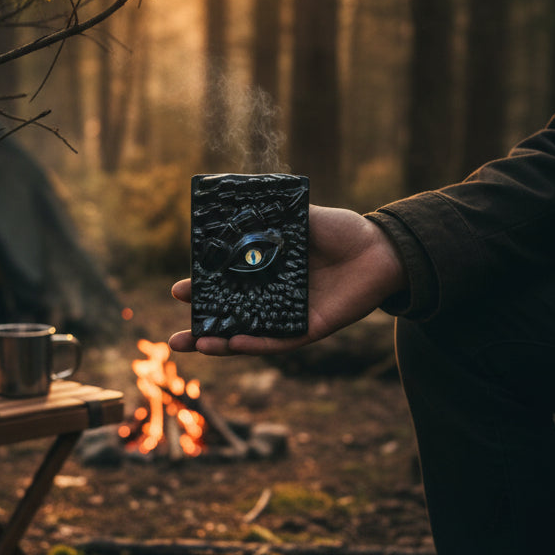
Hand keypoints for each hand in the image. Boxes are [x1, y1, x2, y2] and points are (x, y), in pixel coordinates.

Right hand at [168, 206, 407, 355]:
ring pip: (249, 337)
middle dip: (201, 330)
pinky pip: (280, 341)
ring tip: (195, 346)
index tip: (178, 291)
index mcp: (267, 273)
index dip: (202, 291)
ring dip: (221, 345)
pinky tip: (234, 343)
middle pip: (231, 319)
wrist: (381, 247)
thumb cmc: (342, 231)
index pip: (226, 287)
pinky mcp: (312, 328)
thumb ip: (270, 218)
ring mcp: (291, 316)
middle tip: (173, 339)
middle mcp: (275, 299)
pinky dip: (257, 344)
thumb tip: (235, 208)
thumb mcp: (300, 217)